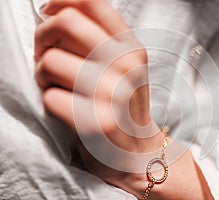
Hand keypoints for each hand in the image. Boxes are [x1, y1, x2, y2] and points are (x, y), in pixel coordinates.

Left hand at [34, 1, 211, 198]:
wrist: (137, 151)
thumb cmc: (123, 105)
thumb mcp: (123, 65)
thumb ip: (99, 37)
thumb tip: (56, 10)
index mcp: (131, 48)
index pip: (92, 2)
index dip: (60, 0)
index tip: (48, 11)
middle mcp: (126, 66)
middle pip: (66, 23)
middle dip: (42, 35)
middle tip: (44, 52)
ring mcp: (113, 94)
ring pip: (50, 61)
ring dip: (42, 73)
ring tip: (56, 85)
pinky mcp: (96, 123)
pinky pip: (50, 97)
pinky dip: (49, 100)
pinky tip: (64, 106)